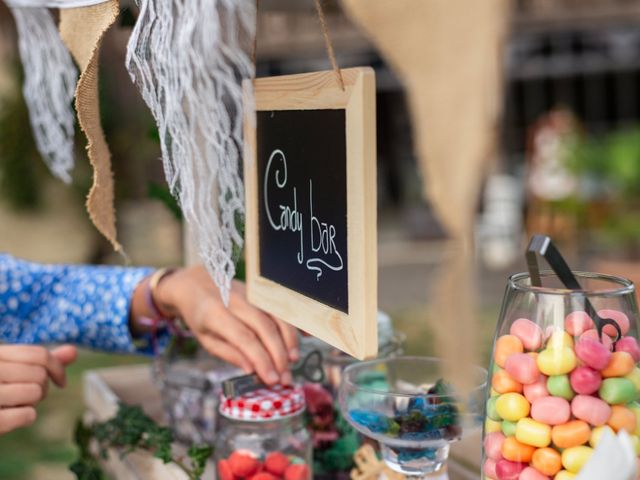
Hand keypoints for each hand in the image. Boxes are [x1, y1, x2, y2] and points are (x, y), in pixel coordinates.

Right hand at [0, 344, 76, 434]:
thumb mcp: (11, 370)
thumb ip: (40, 361)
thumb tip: (73, 351)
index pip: (39, 354)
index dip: (57, 368)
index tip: (60, 382)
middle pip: (39, 374)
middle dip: (41, 387)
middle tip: (26, 395)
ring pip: (34, 392)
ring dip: (31, 402)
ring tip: (14, 404)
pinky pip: (27, 415)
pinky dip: (26, 417)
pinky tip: (12, 417)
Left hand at [142, 266, 298, 385]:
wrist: (197, 283)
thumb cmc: (200, 316)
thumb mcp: (206, 338)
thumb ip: (229, 353)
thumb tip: (251, 370)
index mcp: (216, 314)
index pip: (244, 338)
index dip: (261, 360)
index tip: (272, 380)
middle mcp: (236, 301)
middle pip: (264, 327)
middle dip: (278, 354)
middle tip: (285, 377)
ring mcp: (251, 294)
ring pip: (276, 316)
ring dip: (289, 340)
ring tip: (293, 361)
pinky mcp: (261, 292)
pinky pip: (281, 307)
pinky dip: (294, 322)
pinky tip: (305, 336)